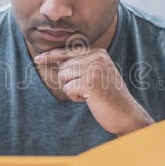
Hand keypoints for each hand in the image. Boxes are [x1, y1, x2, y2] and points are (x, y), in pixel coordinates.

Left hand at [34, 48, 153, 134]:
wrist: (126, 114)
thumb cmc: (109, 97)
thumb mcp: (96, 75)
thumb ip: (80, 65)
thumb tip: (56, 61)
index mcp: (98, 53)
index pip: (69, 51)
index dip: (52, 55)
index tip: (38, 59)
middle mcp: (97, 57)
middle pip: (64, 66)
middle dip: (69, 82)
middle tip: (86, 90)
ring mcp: (94, 69)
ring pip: (64, 77)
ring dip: (72, 90)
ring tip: (89, 94)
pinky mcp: (90, 83)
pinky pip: (68, 89)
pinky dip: (74, 97)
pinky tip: (89, 99)